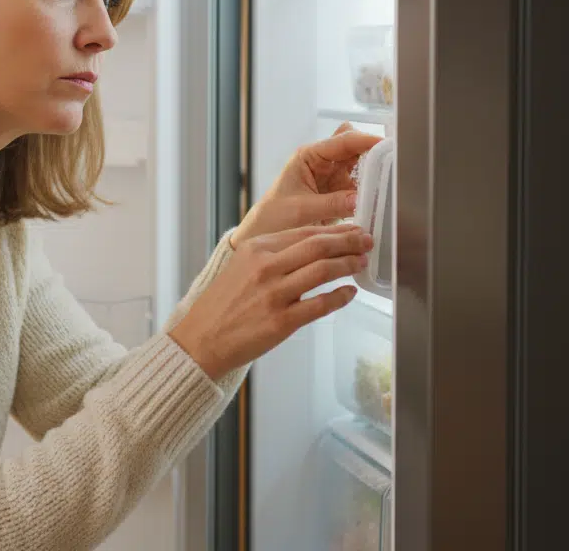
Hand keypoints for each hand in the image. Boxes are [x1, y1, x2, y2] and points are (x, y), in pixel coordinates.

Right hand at [169, 224, 372, 378]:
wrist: (201, 339)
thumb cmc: (222, 305)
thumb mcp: (241, 266)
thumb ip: (272, 254)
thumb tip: (312, 247)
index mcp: (256, 249)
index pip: (305, 232)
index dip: (335, 230)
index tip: (352, 230)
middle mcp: (265, 267)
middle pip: (319, 246)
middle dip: (349, 242)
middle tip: (367, 241)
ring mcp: (274, 294)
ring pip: (324, 271)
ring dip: (348, 265)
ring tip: (362, 263)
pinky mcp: (282, 321)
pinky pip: (321, 305)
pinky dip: (340, 297)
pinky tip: (350, 293)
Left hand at [231, 123, 382, 247]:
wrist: (265, 235)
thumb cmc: (273, 218)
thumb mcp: (301, 210)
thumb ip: (331, 204)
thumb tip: (359, 199)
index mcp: (309, 156)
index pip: (343, 140)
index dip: (366, 140)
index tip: (386, 147)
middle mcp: (323, 163)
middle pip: (356, 148)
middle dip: (373, 154)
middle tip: (389, 167)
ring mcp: (333, 178)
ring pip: (362, 167)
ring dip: (373, 176)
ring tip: (386, 187)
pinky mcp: (340, 195)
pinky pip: (361, 188)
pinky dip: (370, 194)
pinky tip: (377, 202)